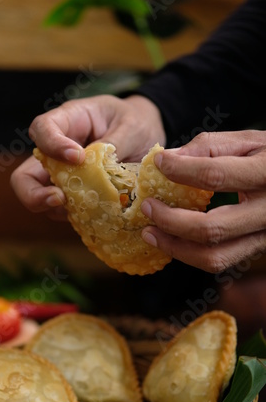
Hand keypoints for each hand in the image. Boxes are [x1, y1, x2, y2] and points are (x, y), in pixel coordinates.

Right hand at [11, 94, 165, 216]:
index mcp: (68, 122)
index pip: (42, 129)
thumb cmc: (136, 123)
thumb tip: (102, 166)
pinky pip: (65, 212)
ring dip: (56, 209)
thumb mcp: (133, 125)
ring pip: (40, 199)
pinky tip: (96, 217)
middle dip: (33, 193)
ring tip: (83, 210)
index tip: (78, 157)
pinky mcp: (75, 197)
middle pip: (24, 176)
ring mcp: (62, 178)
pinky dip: (76, 217)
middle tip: (59, 199)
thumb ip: (117, 142)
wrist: (146, 138)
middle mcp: (56, 153)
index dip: (52, 144)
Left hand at [141, 130, 265, 272]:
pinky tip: (171, 240)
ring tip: (150, 233)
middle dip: (170, 221)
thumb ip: (209, 146)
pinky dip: (189, 254)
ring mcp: (263, 236)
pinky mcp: (255, 249)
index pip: (216, 176)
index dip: (181, 171)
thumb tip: (168, 158)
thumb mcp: (249, 141)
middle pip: (211, 229)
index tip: (158, 164)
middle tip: (147, 207)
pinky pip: (218, 260)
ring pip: (213, 256)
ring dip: (174, 248)